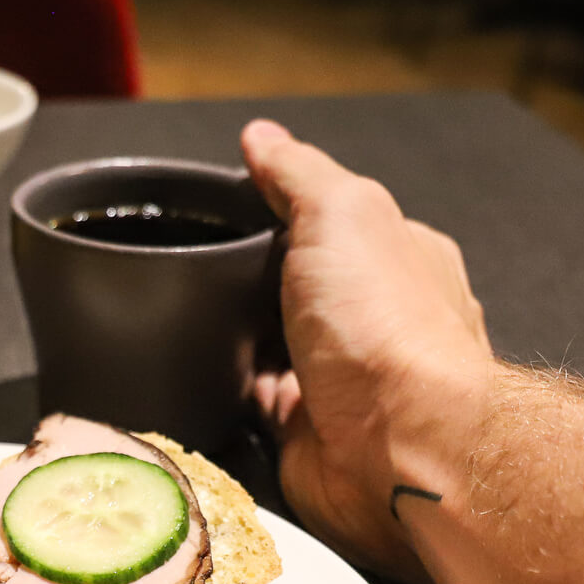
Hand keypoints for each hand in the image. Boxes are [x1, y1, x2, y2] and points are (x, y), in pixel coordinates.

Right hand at [240, 119, 496, 583]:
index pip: (336, 220)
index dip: (284, 208)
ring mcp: (339, 378)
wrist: (401, 446)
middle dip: (254, 280)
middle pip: (298, 286)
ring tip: (182, 317)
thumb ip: (297, 173)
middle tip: (195, 266)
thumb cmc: (387, 326)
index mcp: (398, 255)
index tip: (231, 202)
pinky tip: (194, 373)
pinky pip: (252, 402)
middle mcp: (373, 319)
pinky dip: (225, 390)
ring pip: (271, 346)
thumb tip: (261, 137)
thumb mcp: (340, 212)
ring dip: (234, 338)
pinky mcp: (304, 430)